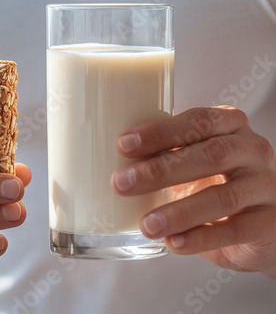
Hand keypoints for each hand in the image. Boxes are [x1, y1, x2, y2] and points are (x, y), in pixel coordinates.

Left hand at [112, 106, 275, 273]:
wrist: (259, 220)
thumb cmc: (212, 181)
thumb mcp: (190, 162)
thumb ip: (163, 156)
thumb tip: (106, 161)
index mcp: (229, 126)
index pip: (197, 121)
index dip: (160, 132)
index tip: (123, 145)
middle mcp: (252, 150)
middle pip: (209, 155)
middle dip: (159, 171)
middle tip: (121, 184)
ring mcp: (267, 186)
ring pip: (223, 197)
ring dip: (179, 212)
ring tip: (146, 225)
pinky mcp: (271, 222)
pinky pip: (236, 231)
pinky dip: (201, 239)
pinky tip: (173, 243)